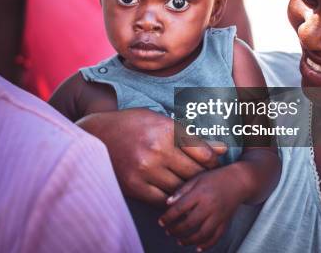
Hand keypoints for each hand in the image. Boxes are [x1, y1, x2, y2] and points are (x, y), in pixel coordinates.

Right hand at [77, 109, 226, 205]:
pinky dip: (169, 197)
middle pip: (194, 172)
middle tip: (201, 174)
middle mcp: (156, 150)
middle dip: (202, 175)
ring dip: (185, 187)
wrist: (97, 135)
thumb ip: (191, 136)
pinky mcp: (134, 186)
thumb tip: (224, 148)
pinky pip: (162, 200)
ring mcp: (144, 170)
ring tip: (184, 181)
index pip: (204, 153)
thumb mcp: (160, 120)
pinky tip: (168, 188)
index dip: (213, 160)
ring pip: (180, 188)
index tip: (212, 162)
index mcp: (166, 129)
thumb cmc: (132, 124)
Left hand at [159, 167, 247, 250]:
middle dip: (176, 230)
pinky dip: (207, 245)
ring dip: (189, 240)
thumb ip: (182, 190)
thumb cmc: (215, 178)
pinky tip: (198, 248)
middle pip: (190, 223)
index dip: (168, 217)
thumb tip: (168, 203)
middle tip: (168, 231)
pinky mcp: (225, 222)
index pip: (180, 208)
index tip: (161, 222)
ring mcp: (219, 216)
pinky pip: (216, 237)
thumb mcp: (197, 178)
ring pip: (202, 233)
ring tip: (179, 241)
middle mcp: (210, 206)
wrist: (239, 181)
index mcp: (200, 193)